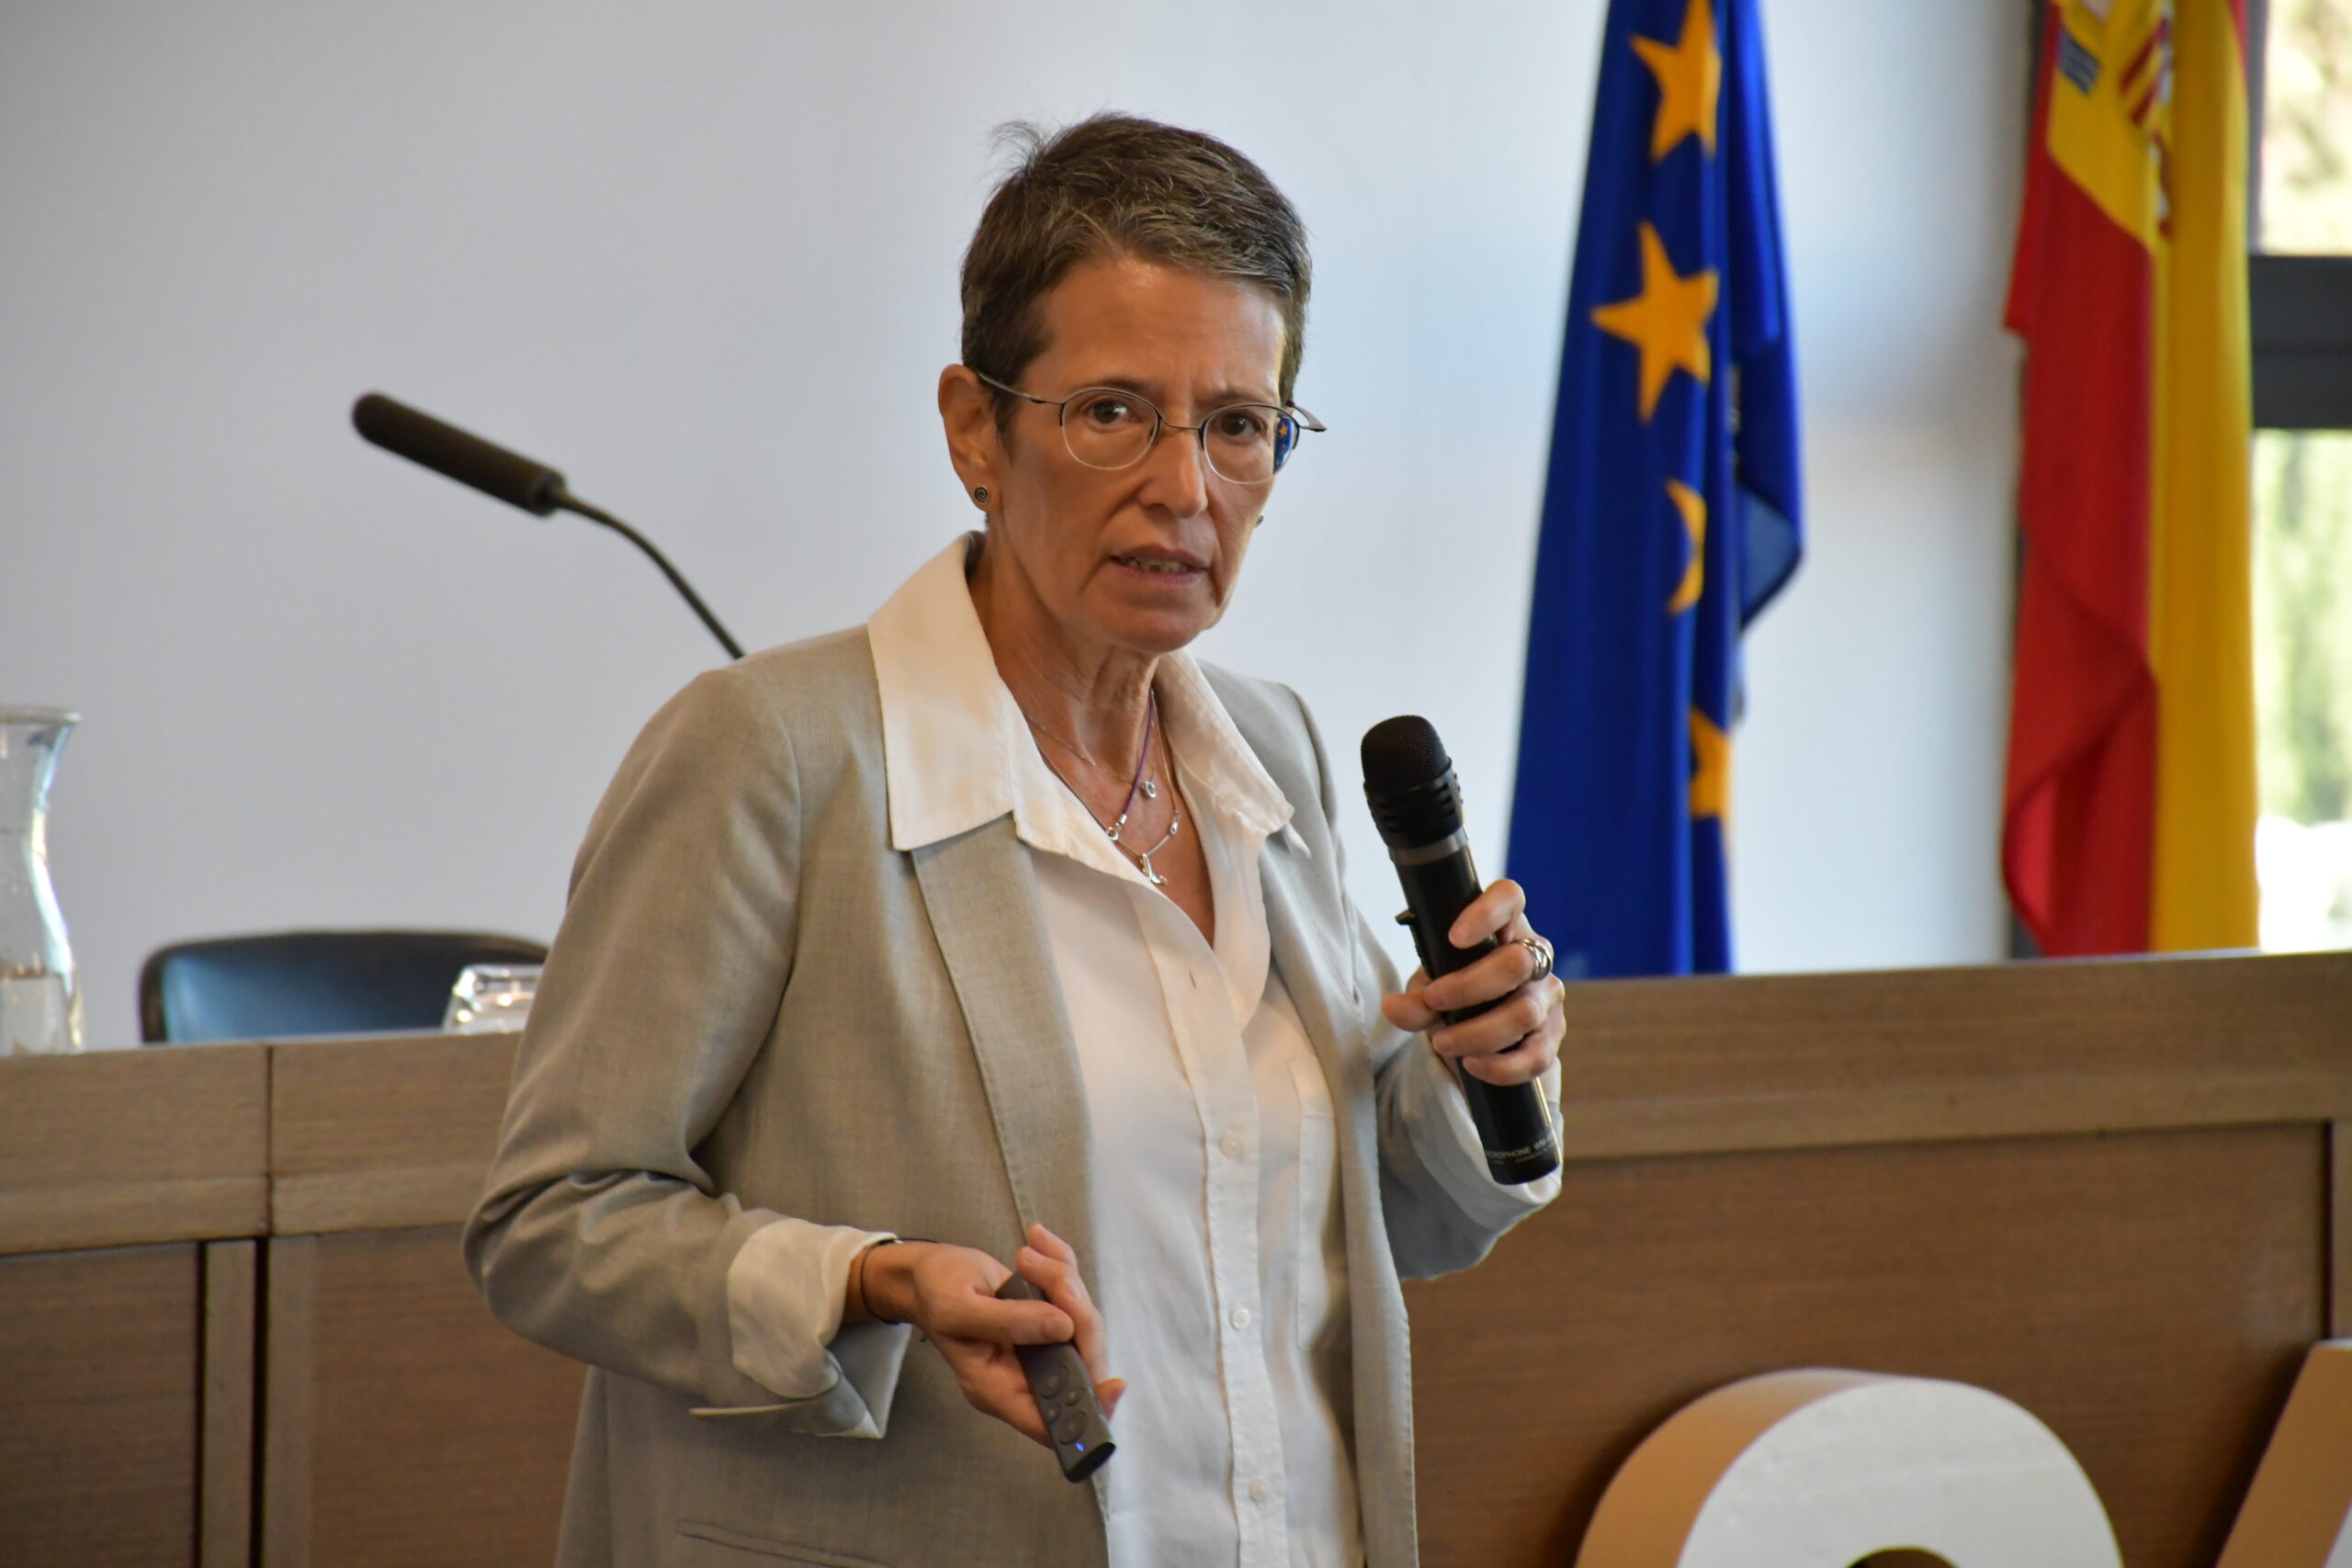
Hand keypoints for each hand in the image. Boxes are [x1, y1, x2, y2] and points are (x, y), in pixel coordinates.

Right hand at [856, 1224, 1125, 1445]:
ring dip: (1066, 1281)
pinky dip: (1064, 1264)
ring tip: (1027, 1257)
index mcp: (998, 1389)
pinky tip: (1039, 1241)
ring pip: (1083, 1325)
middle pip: (1080, 1364)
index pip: (1052, 1420)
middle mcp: (1026, 1374)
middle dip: (1077, 1316)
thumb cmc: (933, 1293)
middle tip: (1051, 1276)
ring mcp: (1041, 1346)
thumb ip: (1007, 1321)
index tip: (1113, 1386)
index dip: (1088, 1411)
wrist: (926, 1272)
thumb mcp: (957, 1307)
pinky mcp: (1048, 1317)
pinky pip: (1074, 1295)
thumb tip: (1063, 1328)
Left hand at [1379, 877, 1564, 1086]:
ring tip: (1442, 1042)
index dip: (1487, 912)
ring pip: (1524, 1011)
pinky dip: (1501, 1066)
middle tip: (1433, 1001)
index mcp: (1505, 927)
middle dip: (1469, 987)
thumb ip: (1415, 1000)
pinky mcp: (1551, 1036)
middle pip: (1516, 962)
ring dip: (1477, 1031)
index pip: (1509, 898)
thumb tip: (1394, 1008)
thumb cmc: (1455, 995)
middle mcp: (1534, 957)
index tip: (1454, 938)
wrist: (1480, 1035)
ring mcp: (1547, 996)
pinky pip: (1537, 1055)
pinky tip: (1473, 1065)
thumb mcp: (1430, 992)